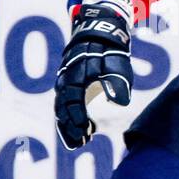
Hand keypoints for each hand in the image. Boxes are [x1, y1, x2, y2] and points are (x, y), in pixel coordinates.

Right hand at [54, 5, 133, 149]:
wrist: (99, 33)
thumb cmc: (111, 52)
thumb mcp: (118, 65)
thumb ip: (116, 83)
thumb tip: (118, 102)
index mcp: (76, 76)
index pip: (73, 101)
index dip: (77, 117)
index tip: (84, 131)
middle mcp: (66, 80)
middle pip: (62, 108)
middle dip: (69, 127)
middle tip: (79, 144)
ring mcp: (64, 82)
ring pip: (60, 108)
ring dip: (67, 126)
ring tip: (77, 143)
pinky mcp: (68, 85)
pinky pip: (64, 104)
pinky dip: (69, 118)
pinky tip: (80, 132)